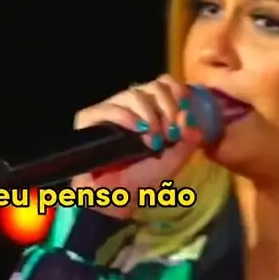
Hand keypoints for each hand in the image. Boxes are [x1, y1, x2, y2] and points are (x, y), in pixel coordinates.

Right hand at [72, 75, 203, 218]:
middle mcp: (130, 105)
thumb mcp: (173, 160)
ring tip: (154, 140)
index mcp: (151, 109)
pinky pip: (110, 108)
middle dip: (167, 107)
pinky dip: (127, 117)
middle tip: (171, 132)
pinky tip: (138, 131)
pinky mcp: (89, 118)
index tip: (185, 109)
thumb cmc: (143, 177)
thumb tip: (189, 116)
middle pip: (153, 86)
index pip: (164, 84)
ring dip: (150, 115)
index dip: (177, 90)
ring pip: (133, 94)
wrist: (116, 196)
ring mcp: (110, 109)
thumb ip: (187, 141)